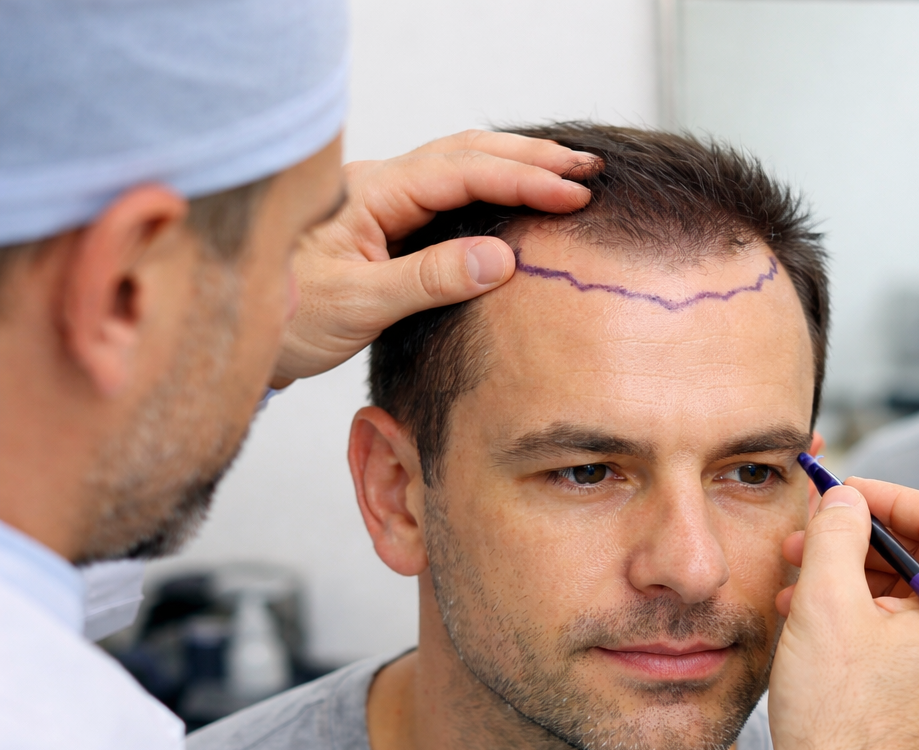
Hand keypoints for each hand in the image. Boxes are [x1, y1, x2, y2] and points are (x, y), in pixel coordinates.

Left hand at [273, 130, 599, 383]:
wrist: (237, 335)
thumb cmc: (284, 318)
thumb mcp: (358, 305)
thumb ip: (430, 279)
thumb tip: (502, 259)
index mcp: (372, 194)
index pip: (463, 173)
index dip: (523, 181)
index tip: (573, 194)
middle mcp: (379, 188)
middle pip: (468, 153)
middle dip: (531, 160)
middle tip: (589, 170)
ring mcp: (384, 204)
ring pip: (461, 166)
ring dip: (516, 168)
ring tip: (568, 176)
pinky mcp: (389, 228)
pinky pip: (451, 194)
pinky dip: (494, 188)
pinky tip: (520, 198)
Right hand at [768, 479, 918, 749]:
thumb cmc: (839, 723)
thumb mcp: (826, 606)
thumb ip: (838, 533)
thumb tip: (845, 498)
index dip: (885, 494)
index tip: (837, 493)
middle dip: (861, 539)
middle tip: (805, 537)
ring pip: (913, 596)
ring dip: (855, 578)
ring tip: (796, 582)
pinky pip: (910, 634)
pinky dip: (866, 617)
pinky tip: (813, 621)